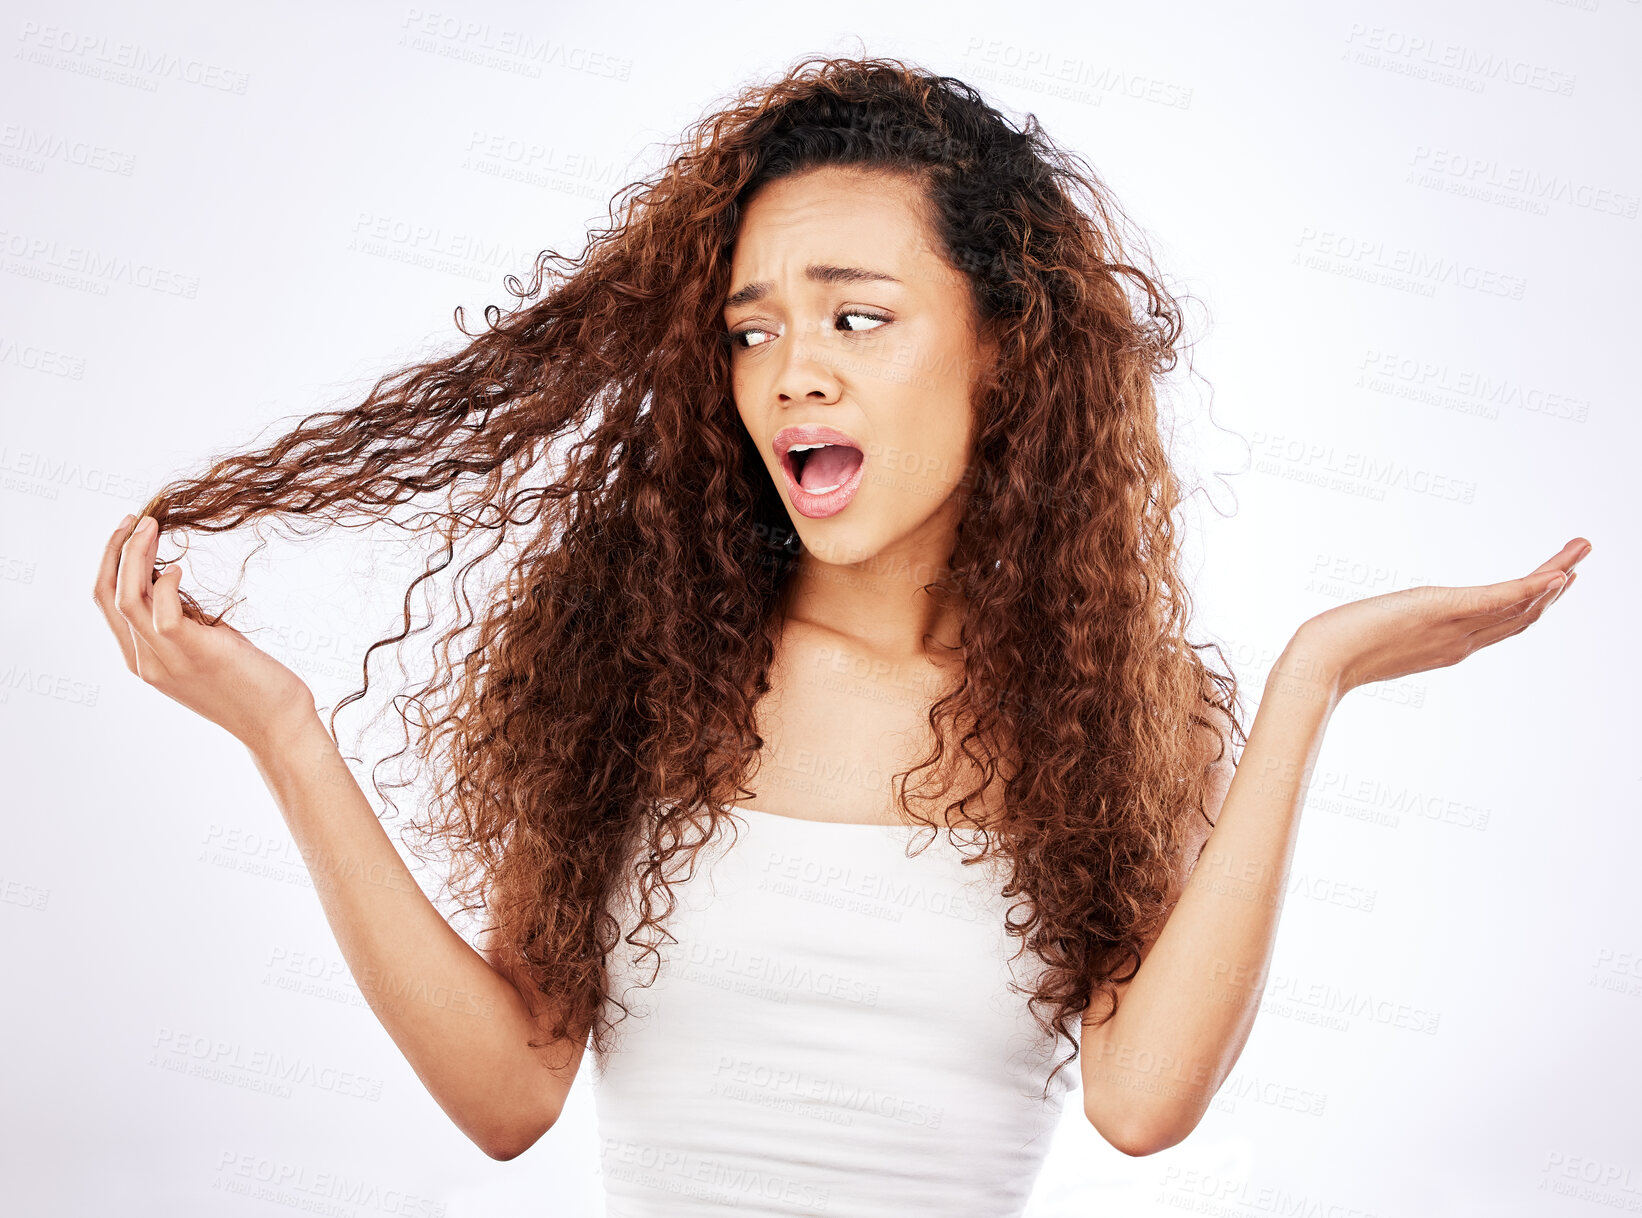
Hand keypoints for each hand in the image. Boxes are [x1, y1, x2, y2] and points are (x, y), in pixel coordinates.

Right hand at [92, 513, 319, 754]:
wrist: (276, 725)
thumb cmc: (248, 682)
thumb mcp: (202, 644)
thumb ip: (179, 618)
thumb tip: (168, 577)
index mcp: (142, 658)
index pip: (107, 603)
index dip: (111, 562)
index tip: (129, 531)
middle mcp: (146, 661)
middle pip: (108, 596)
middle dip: (116, 551)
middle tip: (134, 519)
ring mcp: (167, 661)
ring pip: (128, 599)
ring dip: (136, 556)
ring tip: (151, 527)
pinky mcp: (195, 655)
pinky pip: (164, 614)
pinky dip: (167, 584)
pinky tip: (180, 570)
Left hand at [1291, 537, 1591, 695]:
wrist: (1319, 664)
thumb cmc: (1333, 652)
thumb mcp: (1371, 634)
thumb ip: (1385, 631)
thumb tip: (1377, 623)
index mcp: (1448, 646)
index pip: (1503, 624)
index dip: (1535, 604)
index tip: (1556, 580)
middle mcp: (1460, 641)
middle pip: (1522, 614)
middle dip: (1556, 586)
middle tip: (1582, 558)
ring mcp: (1455, 629)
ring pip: (1520, 605)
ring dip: (1556, 576)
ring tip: (1582, 550)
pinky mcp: (1444, 612)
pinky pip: (1498, 600)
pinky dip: (1531, 587)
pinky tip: (1557, 573)